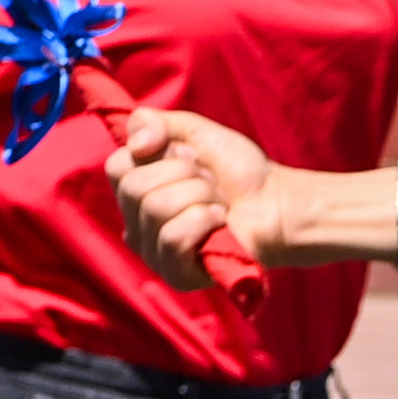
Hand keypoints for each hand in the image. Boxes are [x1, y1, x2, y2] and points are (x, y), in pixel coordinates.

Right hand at [107, 107, 283, 288]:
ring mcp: (153, 253)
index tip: (192, 158)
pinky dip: (203, 221)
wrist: (280, 203)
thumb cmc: (239, 172)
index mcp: (134, 194)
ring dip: (201, 197)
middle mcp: (135, 225)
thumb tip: (135, 144)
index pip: (117, 167)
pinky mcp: (175, 275)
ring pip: (156, 209)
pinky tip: (221, 223)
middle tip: (211, 184)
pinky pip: (172, 239)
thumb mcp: (194, 133)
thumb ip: (152, 123)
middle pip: (134, 188)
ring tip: (220, 205)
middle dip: (185, 175)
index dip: (159, 154)